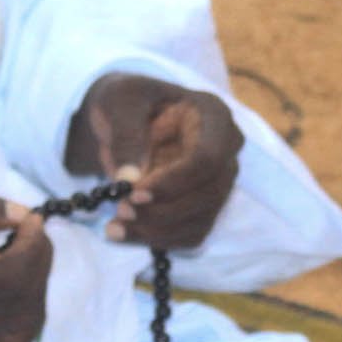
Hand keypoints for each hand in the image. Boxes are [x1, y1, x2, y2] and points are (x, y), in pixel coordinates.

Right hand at [0, 182, 49, 341]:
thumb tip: (22, 214)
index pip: (13, 275)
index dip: (35, 244)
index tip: (29, 217)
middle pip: (24, 298)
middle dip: (39, 258)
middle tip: (23, 228)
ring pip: (26, 323)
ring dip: (35, 285)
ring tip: (14, 254)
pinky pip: (11, 340)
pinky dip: (25, 311)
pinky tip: (5, 281)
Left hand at [63, 72, 243, 249]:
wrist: (122, 122)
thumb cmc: (126, 102)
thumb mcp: (118, 102)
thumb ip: (125, 134)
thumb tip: (130, 178)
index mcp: (213, 116)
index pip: (208, 158)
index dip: (174, 182)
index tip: (134, 195)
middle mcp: (226, 151)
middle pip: (209, 194)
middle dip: (162, 210)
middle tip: (120, 211)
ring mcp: (219, 182)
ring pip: (201, 220)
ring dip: (157, 231)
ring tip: (114, 226)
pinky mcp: (205, 207)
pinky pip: (190, 234)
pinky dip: (157, 240)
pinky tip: (123, 233)